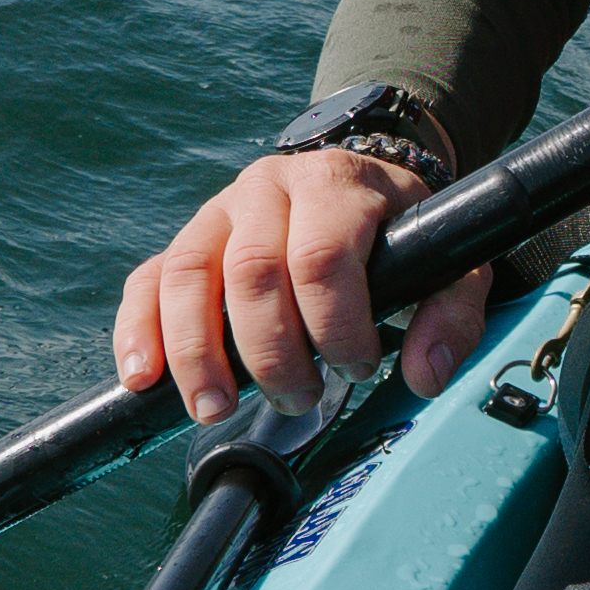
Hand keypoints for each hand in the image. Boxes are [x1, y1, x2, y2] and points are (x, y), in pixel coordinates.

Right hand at [112, 147, 492, 422]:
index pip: (320, 256)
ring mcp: (217, 212)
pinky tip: (142, 379)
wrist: (357, 180)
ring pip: (187, 275)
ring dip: (196, 352)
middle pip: (250, 271)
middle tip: (299, 400)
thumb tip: (425, 377)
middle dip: (270, 352)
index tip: (358, 369)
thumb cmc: (400, 234)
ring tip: (213, 410)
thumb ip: (450, 315)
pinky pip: (147, 281)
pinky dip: (138, 330)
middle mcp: (268, 188)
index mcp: (335, 184)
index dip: (334, 325)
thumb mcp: (449, 260)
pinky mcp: (187, 241)